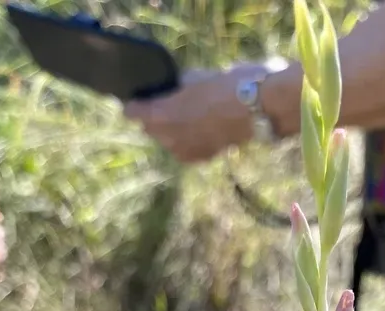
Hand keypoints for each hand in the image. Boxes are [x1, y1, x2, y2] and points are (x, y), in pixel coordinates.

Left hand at [125, 65, 268, 162]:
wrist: (253, 108)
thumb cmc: (224, 85)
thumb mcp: (194, 77)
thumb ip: (175, 88)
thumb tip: (170, 91)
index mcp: (160, 114)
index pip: (132, 112)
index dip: (135, 104)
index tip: (140, 99)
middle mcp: (167, 137)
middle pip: (150, 128)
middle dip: (155, 119)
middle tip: (170, 106)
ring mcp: (183, 151)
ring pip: (168, 141)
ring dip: (172, 132)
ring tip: (191, 118)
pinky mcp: (200, 158)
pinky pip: (185, 150)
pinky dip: (189, 142)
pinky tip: (201, 130)